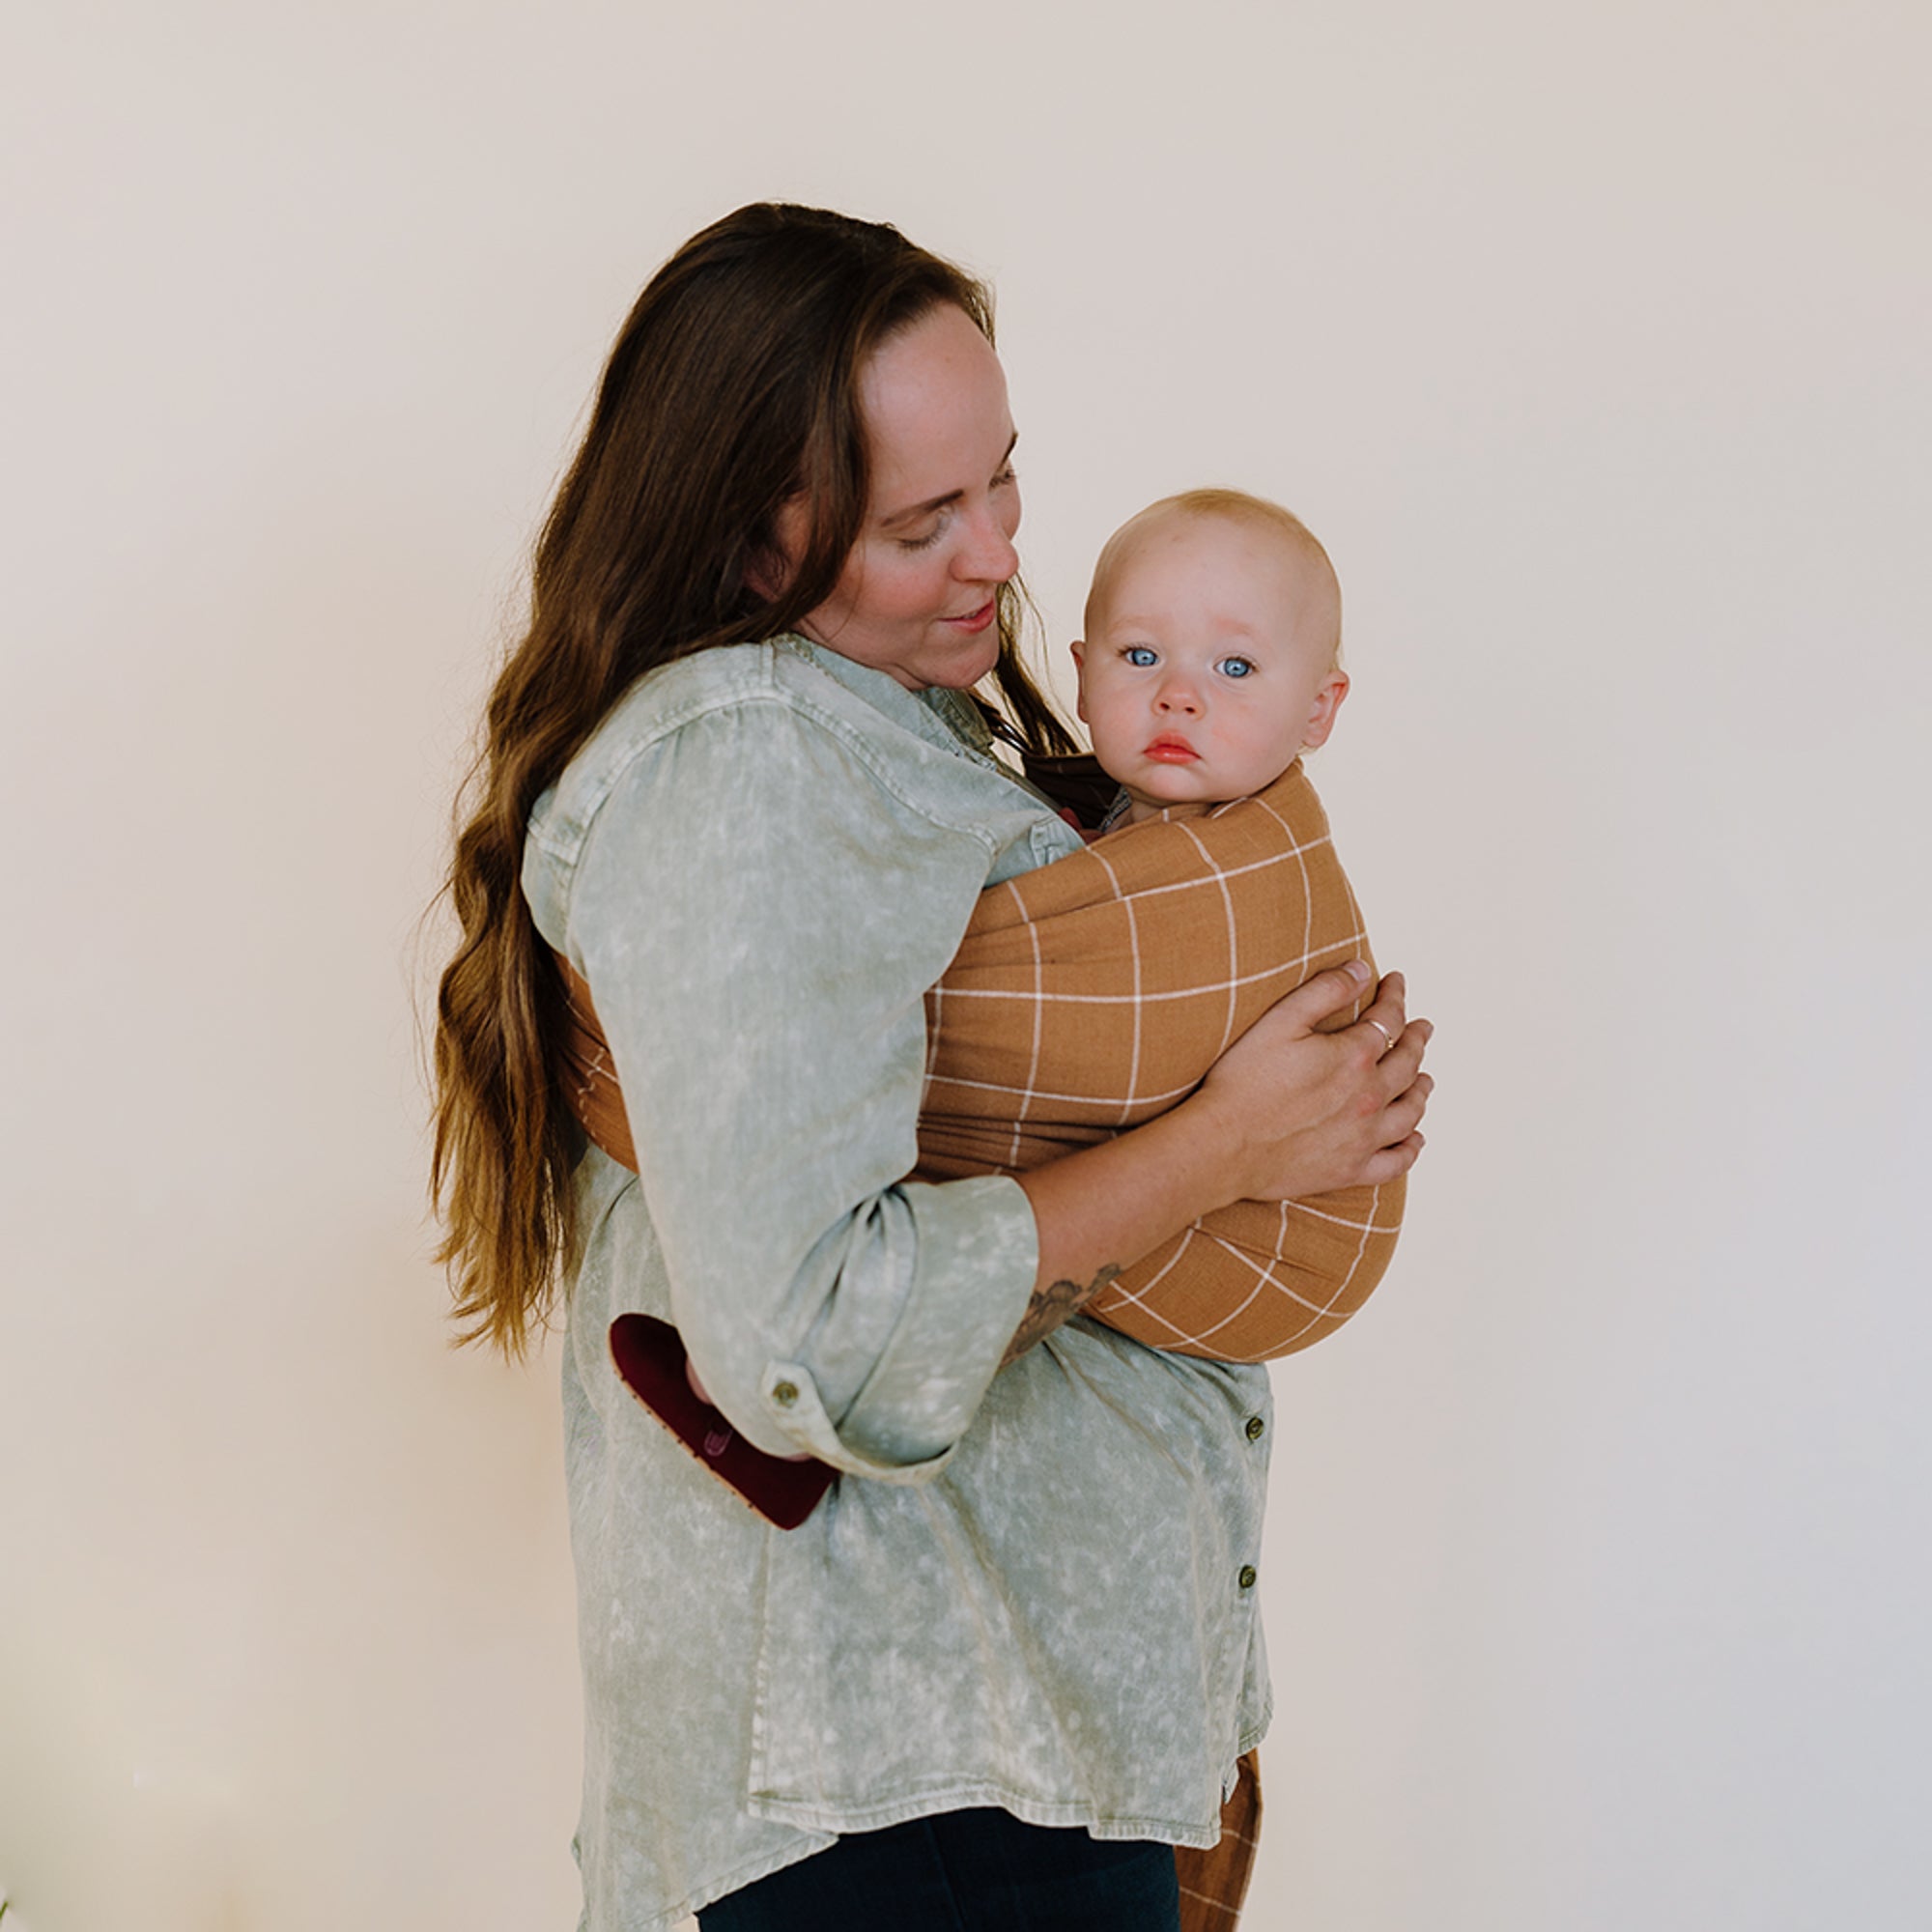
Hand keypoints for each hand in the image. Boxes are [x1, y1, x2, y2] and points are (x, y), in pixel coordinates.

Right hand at [1194, 964, 1431, 1200]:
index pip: (1388, 1018)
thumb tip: (1361, 969)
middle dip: (1417, 1039)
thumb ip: (1324, 991)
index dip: (1395, 996)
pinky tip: (1415, 1139)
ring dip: (1422, 1090)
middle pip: (1408, 1063)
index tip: (1394, 981)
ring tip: (1426, 1080)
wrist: (1223, 1146)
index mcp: (1353, 1057)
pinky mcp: (1350, 1169)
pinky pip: (1396, 1161)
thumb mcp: (1279, 1022)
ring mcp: (1363, 1137)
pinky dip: (1411, 1148)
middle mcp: (1369, 1096)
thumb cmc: (1243, 1083)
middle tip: (1423, 1028)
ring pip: (1410, 1111)